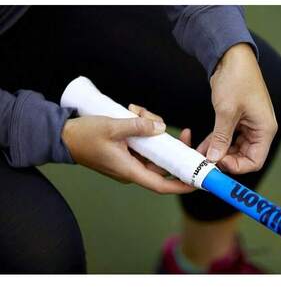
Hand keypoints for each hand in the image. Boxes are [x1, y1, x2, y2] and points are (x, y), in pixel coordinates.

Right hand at [62, 105, 193, 193]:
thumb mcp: (112, 128)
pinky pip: (143, 141)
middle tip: (181, 131)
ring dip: (153, 129)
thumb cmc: (84, 137)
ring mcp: (130, 159)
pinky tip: (134, 113)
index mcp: (130, 170)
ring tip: (139, 112)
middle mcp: (133, 168)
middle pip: (163, 162)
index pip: (162, 184)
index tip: (199, 181)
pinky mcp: (127, 150)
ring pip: (154, 148)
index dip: (182, 185)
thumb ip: (138, 127)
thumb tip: (160, 127)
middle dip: (172, 145)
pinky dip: (143, 127)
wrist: (63, 136)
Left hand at [198, 43, 276, 173]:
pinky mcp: (237, 120)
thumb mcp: (226, 111)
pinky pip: (227, 138)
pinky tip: (201, 146)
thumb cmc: (236, 79)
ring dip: (217, 152)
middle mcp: (259, 130)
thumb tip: (214, 159)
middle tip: (205, 162)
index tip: (218, 163)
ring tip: (199, 155)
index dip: (236, 166)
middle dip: (224, 160)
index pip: (255, 161)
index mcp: (264, 129)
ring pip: (233, 149)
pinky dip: (215, 142)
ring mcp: (248, 125)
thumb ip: (221, 138)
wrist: (231, 56)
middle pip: (244, 157)